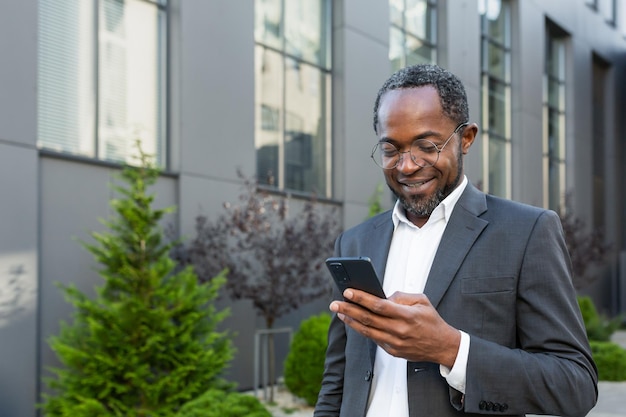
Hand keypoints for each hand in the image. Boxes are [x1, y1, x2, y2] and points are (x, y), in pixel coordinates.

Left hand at [330, 289, 460, 366]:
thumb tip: (382, 297)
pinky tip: (352, 321)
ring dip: (350, 321)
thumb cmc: (431, 320)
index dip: (361, 298)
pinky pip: (373, 338)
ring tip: (339, 312)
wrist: (443, 346)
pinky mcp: (392, 351)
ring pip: (367, 331)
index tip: (348, 291)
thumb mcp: (422, 301)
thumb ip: (401, 297)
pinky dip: (361, 329)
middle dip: (349, 309)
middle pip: (368, 319)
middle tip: (334, 303)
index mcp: (407, 316)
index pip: (379, 306)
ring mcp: (395, 343)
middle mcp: (399, 331)